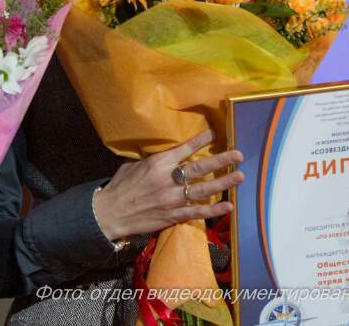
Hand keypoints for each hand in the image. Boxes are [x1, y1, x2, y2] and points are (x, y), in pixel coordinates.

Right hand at [92, 129, 242, 240]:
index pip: (184, 149)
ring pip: (203, 190)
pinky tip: (229, 206)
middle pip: (200, 169)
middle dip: (222, 161)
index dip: (201, 140)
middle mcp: (168, 180)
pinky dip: (214, 210)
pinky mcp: (172, 216)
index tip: (216, 132)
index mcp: (158, 164)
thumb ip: (155, 159)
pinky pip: (197, 213)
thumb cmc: (120, 187)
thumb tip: (169, 151)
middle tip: (239, 155)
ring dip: (224, 183)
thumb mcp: (134, 165)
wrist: (107, 215)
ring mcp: (172, 200)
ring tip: (240, 176)